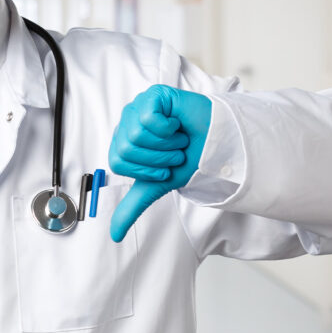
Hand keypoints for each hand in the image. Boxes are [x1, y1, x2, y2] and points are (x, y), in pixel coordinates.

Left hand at [108, 85, 211, 241]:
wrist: (216, 145)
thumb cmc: (187, 160)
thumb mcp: (156, 186)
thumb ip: (133, 207)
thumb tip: (115, 236)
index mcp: (122, 143)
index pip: (118, 162)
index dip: (145, 169)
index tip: (164, 167)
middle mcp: (126, 124)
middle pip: (126, 148)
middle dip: (158, 157)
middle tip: (174, 152)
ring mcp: (138, 108)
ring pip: (137, 134)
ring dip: (166, 144)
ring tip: (178, 139)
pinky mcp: (152, 96)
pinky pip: (148, 118)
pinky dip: (168, 128)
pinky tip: (177, 124)